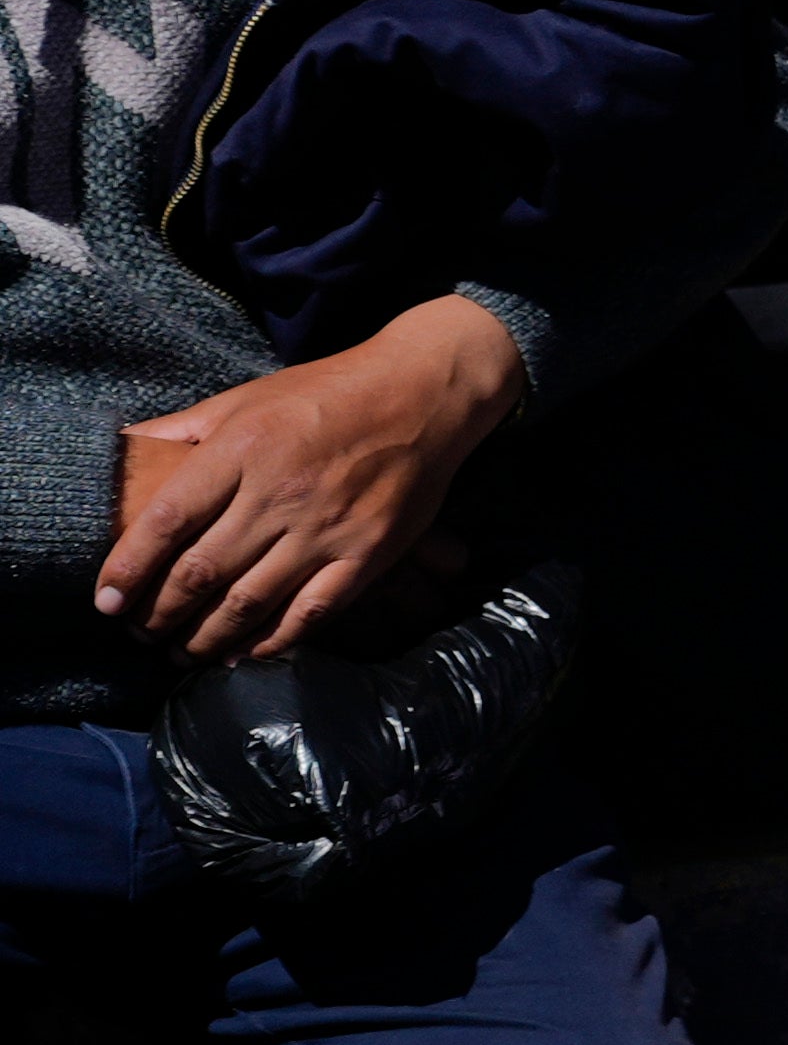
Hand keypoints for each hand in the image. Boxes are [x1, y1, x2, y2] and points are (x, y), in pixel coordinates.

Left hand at [99, 301, 527, 668]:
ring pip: (250, 603)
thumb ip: (179, 430)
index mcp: (241, 450)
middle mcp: (280, 494)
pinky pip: (311, 612)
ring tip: (181, 653)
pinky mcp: (368, 553)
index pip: (167, 522)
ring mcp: (327, 528)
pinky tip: (247, 652)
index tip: (107, 602)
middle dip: (160, 614)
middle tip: (141, 633)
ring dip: (206, 638)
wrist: (423, 391)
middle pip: (201, 572)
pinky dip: (273, 641)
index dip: (128, 569)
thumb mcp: (242, 398)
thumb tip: (116, 451)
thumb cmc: (324, 392)